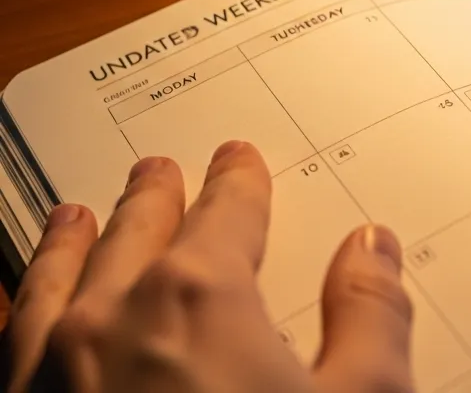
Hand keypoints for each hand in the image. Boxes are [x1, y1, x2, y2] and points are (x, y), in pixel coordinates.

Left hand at [6, 141, 414, 392]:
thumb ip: (369, 314)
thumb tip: (371, 245)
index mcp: (199, 296)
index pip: (224, 215)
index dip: (236, 182)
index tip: (236, 161)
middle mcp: (107, 320)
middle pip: (132, 236)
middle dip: (150, 201)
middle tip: (158, 172)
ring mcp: (44, 375)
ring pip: (51, 282)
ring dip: (69, 244)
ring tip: (74, 218)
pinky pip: (6, 341)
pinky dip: (21, 305)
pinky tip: (25, 311)